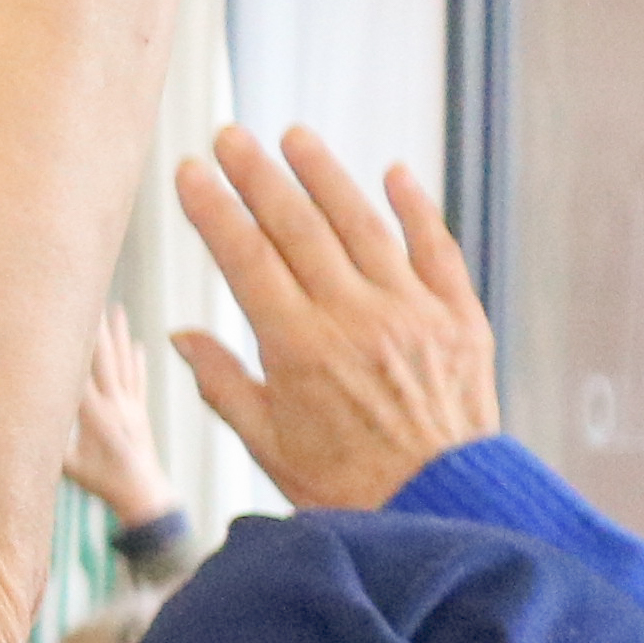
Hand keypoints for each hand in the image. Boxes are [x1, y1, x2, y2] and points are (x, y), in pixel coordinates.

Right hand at [62, 304, 174, 526]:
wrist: (146, 495)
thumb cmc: (102, 485)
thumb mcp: (68, 469)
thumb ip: (46, 446)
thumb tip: (15, 429)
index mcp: (97, 417)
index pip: (80, 373)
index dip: (72, 346)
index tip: (61, 322)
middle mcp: (117, 405)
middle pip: (105, 358)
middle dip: (97, 327)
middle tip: (92, 296)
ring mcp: (132, 406)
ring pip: (125, 362)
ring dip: (120, 334)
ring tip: (117, 308)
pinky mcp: (141, 412)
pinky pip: (139, 379)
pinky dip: (138, 360)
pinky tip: (139, 343)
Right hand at [172, 121, 498, 506]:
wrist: (439, 505)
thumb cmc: (345, 485)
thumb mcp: (266, 443)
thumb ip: (224, 382)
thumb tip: (184, 336)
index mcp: (298, 348)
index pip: (246, 259)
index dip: (215, 211)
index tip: (190, 173)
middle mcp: (355, 318)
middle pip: (298, 228)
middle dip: (258, 177)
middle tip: (230, 137)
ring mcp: (411, 312)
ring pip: (363, 225)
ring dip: (326, 176)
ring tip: (295, 138)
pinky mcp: (459, 318)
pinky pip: (436, 249)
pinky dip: (416, 208)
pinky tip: (394, 173)